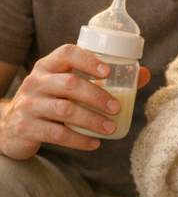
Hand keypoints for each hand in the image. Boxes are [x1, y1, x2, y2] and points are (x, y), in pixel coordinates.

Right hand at [0, 46, 149, 159]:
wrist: (9, 125)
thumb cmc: (49, 100)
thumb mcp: (65, 85)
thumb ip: (100, 79)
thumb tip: (143, 74)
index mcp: (47, 66)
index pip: (66, 53)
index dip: (88, 60)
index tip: (108, 71)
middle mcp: (36, 81)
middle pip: (69, 84)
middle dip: (97, 96)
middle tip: (116, 108)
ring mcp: (29, 105)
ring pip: (65, 110)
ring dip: (92, 120)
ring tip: (110, 128)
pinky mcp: (26, 127)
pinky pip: (57, 134)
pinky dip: (79, 140)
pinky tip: (94, 143)